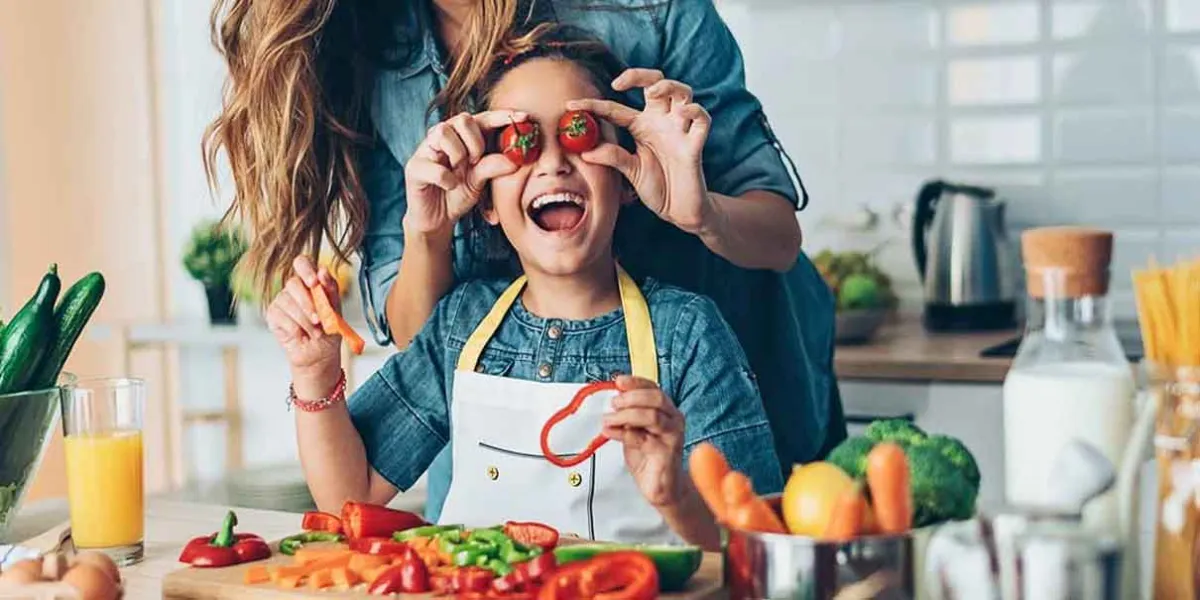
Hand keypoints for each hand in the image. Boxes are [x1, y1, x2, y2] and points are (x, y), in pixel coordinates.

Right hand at [266, 256, 341, 377]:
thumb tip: (323, 271)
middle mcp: (294, 288)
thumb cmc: (329, 329)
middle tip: (320, 320)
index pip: (302, 262)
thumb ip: (330, 290)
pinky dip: (295, 329)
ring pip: (288, 303)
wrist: (320, 354)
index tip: (314, 283)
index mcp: (311, 281)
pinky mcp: (273, 315)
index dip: (306, 270)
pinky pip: (281, 317)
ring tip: (316, 333)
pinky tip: (302, 337)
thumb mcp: (336, 310)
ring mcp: (281, 300)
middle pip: (292, 283)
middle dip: (308, 304)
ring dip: (305, 321)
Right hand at [403, 110, 526, 234]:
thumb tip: (514, 160)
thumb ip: (493, 167)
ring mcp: (426, 149)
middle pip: (462, 119)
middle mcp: (443, 137)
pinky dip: (447, 179)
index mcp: (462, 136)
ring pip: (443, 132)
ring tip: (460, 172)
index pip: (483, 118)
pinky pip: (434, 165)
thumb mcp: (480, 181)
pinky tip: (450, 186)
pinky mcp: (415, 167)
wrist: (437, 219)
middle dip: (475, 142)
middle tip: (476, 162)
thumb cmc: (458, 194)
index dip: (502, 116)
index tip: (523, 118)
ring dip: (458, 154)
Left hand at [567, 69, 712, 234]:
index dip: (593, 105)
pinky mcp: (695, 143)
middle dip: (639, 75)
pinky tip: (684, 112)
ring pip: (682, 92)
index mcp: (641, 127)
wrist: (679, 210)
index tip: (572, 105)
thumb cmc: (657, 187)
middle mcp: (660, 122)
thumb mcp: (629, 171)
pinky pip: (702, 119)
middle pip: (655, 83)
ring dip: (669, 86)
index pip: (615, 108)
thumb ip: (613, 157)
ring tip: (655, 92)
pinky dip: (695, 111)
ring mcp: (679, 130)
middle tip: (619, 84)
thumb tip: (585, 152)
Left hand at [602, 375, 687, 506]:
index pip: (653, 388)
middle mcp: (673, 420)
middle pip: (656, 398)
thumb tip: (613, 400)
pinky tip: (611, 433)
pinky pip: (644, 439)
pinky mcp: (667, 453)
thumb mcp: (634, 431)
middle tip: (614, 404)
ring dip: (626, 415)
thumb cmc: (650, 458)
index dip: (635, 382)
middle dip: (631, 397)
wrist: (662, 486)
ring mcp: (673, 436)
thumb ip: (627, 417)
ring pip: (652, 416)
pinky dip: (624, 434)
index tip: (618, 381)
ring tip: (609, 420)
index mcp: (666, 411)